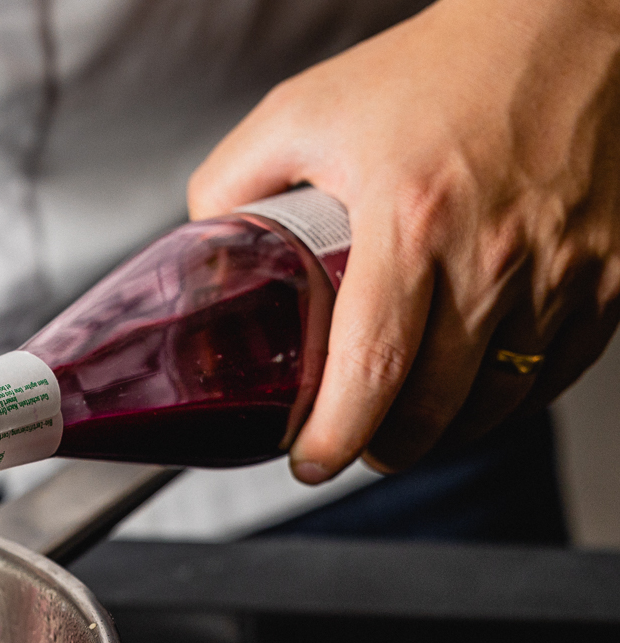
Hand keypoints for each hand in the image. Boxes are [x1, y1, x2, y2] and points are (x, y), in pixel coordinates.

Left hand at [189, 0, 619, 480]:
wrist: (565, 24)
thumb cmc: (434, 67)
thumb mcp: (304, 111)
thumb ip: (234, 183)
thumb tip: (201, 250)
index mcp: (412, 217)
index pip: (371, 367)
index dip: (335, 435)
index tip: (309, 461)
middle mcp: (493, 251)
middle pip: (435, 406)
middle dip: (383, 448)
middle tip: (353, 449)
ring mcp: (562, 268)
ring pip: (498, 403)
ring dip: (444, 433)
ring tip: (405, 428)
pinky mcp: (610, 273)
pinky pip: (555, 375)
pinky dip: (510, 400)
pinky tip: (472, 392)